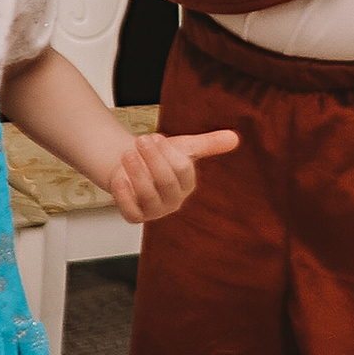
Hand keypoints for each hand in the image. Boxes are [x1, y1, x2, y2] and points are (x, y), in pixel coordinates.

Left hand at [106, 126, 239, 226]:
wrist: (131, 164)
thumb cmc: (159, 157)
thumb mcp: (184, 147)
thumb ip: (209, 144)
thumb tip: (235, 137)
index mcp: (187, 185)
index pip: (183, 170)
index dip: (168, 152)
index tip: (156, 137)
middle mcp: (173, 201)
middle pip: (165, 182)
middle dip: (153, 159)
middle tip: (142, 140)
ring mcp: (154, 211)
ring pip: (147, 195)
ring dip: (137, 173)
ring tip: (127, 154)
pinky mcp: (135, 216)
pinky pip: (130, 211)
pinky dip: (123, 195)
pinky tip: (119, 178)